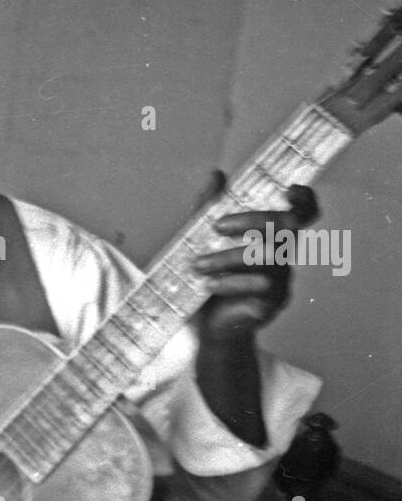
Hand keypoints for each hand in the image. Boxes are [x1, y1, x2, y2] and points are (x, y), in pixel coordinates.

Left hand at [192, 170, 319, 340]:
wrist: (204, 325)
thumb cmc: (208, 278)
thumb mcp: (199, 240)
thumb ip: (207, 208)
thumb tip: (216, 175)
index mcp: (271, 238)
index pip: (302, 214)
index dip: (304, 200)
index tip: (288, 190)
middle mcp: (282, 257)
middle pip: (285, 227)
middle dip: (251, 221)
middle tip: (216, 228)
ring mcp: (281, 282)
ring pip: (269, 258)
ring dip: (228, 258)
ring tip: (197, 265)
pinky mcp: (271, 305)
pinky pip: (259, 288)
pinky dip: (229, 283)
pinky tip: (207, 286)